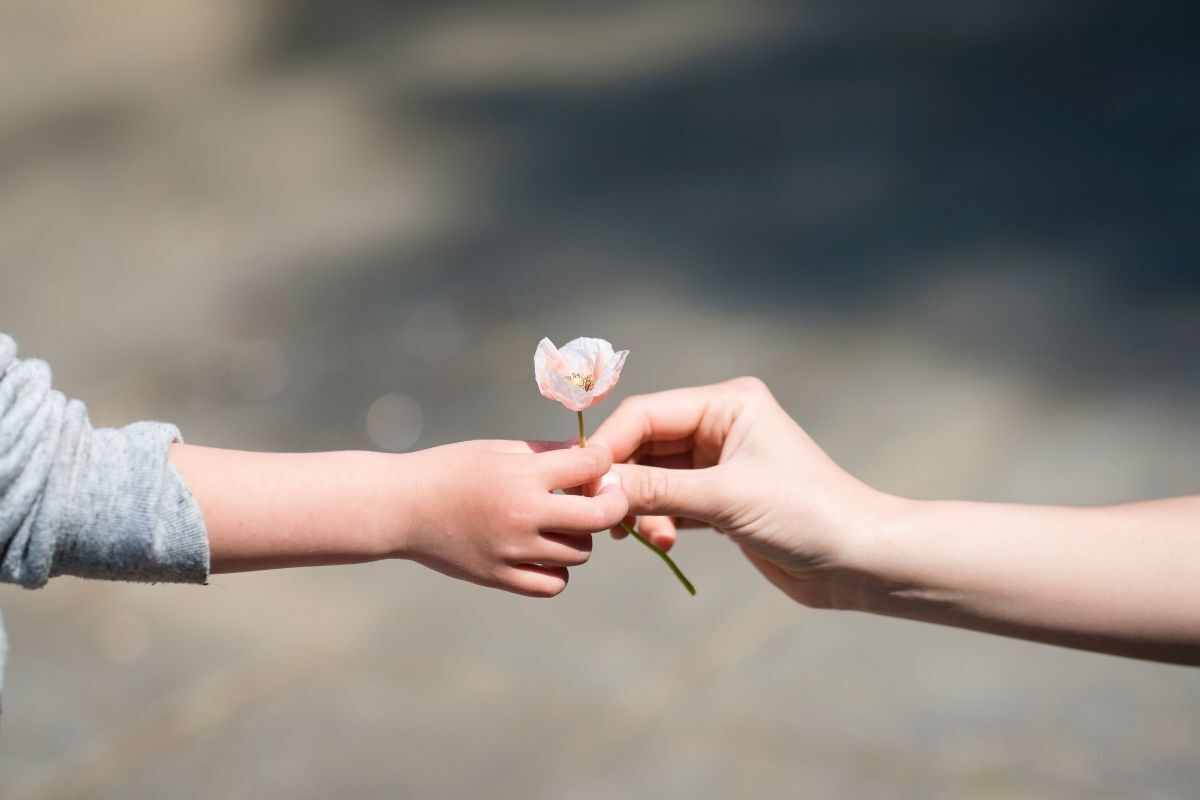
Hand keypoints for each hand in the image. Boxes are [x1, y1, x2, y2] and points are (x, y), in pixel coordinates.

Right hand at [399, 440, 627, 596]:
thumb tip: (589, 457)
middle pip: (599, 517)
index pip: (591, 467)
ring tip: (560, 523)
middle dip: (610, 502)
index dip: (601, 462)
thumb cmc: (448, 470)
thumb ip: (545, 453)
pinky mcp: (499, 578)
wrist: (399, 507)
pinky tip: (544, 552)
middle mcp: (522, 515)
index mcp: (522, 476)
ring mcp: (512, 551)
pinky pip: (553, 584)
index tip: (595, 464)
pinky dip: (557, 570)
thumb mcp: (496, 450)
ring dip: (580, 537)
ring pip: (581, 552)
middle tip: (601, 497)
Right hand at [591, 378, 891, 607]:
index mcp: (726, 403)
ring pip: (652, 476)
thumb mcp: (725, 499)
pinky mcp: (719, 498)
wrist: (858, 561)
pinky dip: (656, 520)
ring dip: (638, 505)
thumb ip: (656, 491)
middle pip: (644, 444)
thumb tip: (594, 487)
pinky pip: (667, 501)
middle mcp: (719, 425)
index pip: (646, 413)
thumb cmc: (805, 514)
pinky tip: (660, 542)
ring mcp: (718, 462)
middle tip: (598, 514)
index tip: (579, 481)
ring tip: (636, 536)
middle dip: (621, 479)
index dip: (609, 446)